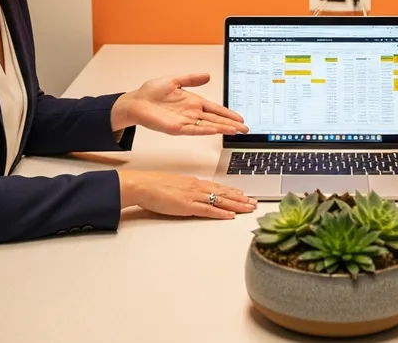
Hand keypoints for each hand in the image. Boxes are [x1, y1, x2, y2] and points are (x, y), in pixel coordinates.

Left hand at [112, 73, 247, 135]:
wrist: (136, 101)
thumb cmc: (151, 92)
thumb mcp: (174, 80)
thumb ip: (191, 79)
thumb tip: (207, 75)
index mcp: (193, 102)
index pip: (215, 109)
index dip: (228, 113)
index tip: (240, 118)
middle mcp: (191, 113)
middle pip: (216, 119)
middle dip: (231, 124)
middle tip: (245, 129)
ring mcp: (185, 121)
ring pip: (208, 126)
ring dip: (222, 128)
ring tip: (236, 131)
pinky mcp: (177, 128)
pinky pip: (194, 129)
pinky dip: (206, 130)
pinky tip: (216, 130)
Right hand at [119, 170, 256, 219]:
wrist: (143, 185)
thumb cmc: (155, 185)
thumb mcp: (175, 185)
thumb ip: (187, 189)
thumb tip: (194, 193)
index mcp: (194, 182)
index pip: (219, 187)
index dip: (233, 192)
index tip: (243, 195)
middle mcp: (197, 187)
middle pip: (224, 193)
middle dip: (241, 199)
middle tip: (254, 203)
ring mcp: (194, 196)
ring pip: (221, 201)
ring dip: (237, 205)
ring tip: (249, 208)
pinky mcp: (187, 206)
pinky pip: (208, 210)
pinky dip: (221, 213)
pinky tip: (230, 216)